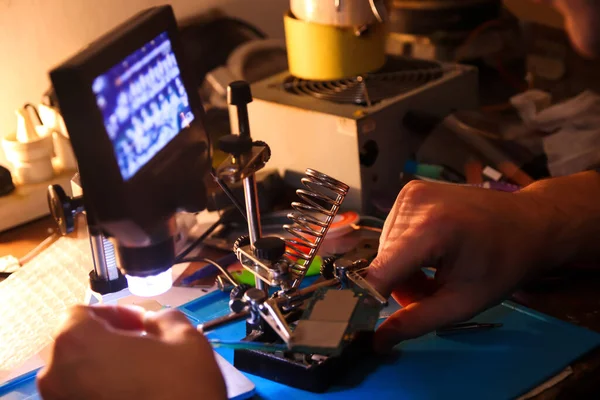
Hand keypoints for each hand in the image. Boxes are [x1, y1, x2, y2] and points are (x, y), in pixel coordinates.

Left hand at [37, 306, 225, 399]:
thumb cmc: (180, 388)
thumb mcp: (185, 338)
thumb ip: (163, 319)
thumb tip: (153, 322)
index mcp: (77, 343)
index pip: (79, 314)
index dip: (113, 314)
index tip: (140, 324)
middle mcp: (56, 376)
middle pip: (74, 346)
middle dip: (107, 341)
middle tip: (141, 346)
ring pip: (77, 376)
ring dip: (104, 368)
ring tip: (139, 374)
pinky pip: (83, 397)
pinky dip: (103, 392)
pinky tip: (133, 395)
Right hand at [366, 180, 556, 351]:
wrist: (528, 223)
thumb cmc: (503, 265)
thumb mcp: (463, 302)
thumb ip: (416, 322)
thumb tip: (376, 342)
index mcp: (431, 230)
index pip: (379, 273)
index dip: (372, 300)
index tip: (373, 323)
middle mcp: (413, 204)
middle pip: (382, 261)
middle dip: (400, 285)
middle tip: (433, 292)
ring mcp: (410, 193)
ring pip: (385, 249)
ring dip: (403, 268)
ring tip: (436, 271)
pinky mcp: (410, 190)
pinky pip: (392, 232)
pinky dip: (406, 249)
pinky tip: (433, 250)